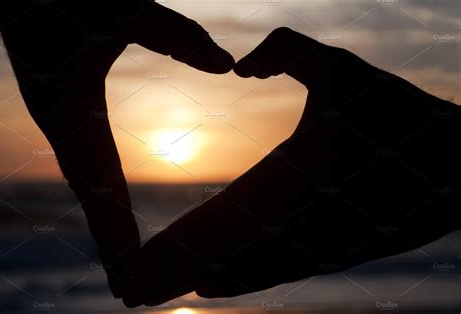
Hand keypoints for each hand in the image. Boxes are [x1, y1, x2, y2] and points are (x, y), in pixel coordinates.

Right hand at [0, 0, 233, 300]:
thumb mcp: (124, 8)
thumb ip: (175, 36)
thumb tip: (229, 67)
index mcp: (71, 109)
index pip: (100, 187)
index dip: (115, 233)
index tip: (133, 279)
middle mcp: (61, 121)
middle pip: (91, 197)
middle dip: (107, 245)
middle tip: (129, 294)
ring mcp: (60, 114)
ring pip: (87, 181)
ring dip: (102, 222)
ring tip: (122, 264)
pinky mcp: (64, 103)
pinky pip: (86, 158)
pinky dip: (99, 189)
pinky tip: (109, 201)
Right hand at [122, 27, 459, 305]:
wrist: (453, 153)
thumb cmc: (394, 110)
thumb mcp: (335, 69)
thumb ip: (288, 52)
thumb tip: (242, 66)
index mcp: (280, 180)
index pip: (219, 213)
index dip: (183, 234)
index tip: (144, 248)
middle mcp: (287, 215)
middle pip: (219, 246)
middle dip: (173, 266)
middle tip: (128, 283)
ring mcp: (309, 237)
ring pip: (240, 263)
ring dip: (196, 279)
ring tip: (149, 291)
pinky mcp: (333, 251)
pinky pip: (275, 269)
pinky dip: (240, 280)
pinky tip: (206, 286)